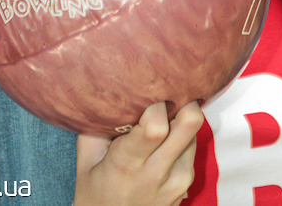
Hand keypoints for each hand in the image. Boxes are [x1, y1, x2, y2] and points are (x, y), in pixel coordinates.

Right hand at [73, 101, 203, 205]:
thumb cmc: (95, 192)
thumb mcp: (87, 159)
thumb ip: (98, 125)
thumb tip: (110, 90)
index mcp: (128, 163)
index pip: (156, 126)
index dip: (155, 104)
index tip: (146, 96)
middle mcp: (158, 172)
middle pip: (190, 122)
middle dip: (183, 100)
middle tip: (168, 94)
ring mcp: (178, 182)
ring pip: (194, 132)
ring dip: (180, 120)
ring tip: (162, 121)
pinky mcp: (188, 187)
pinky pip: (192, 148)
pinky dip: (181, 138)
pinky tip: (164, 143)